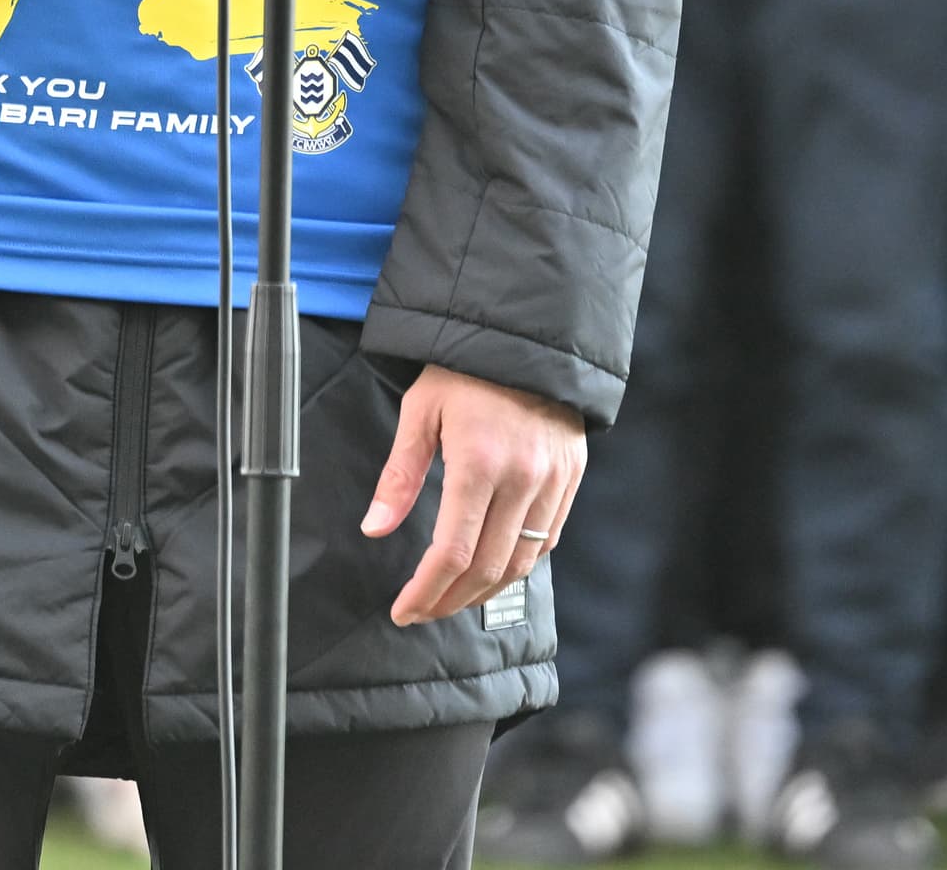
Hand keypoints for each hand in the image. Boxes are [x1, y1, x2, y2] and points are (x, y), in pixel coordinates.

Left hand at [359, 365, 587, 626]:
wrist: (528, 335)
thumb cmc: (464, 370)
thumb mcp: (420, 411)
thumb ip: (400, 476)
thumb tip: (375, 529)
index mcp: (478, 461)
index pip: (452, 552)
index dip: (426, 591)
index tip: (403, 610)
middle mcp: (522, 477)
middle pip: (487, 568)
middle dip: (450, 601)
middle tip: (423, 612)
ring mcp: (553, 480)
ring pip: (521, 562)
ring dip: (484, 592)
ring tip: (451, 599)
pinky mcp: (571, 477)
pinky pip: (547, 539)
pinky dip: (518, 566)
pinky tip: (492, 571)